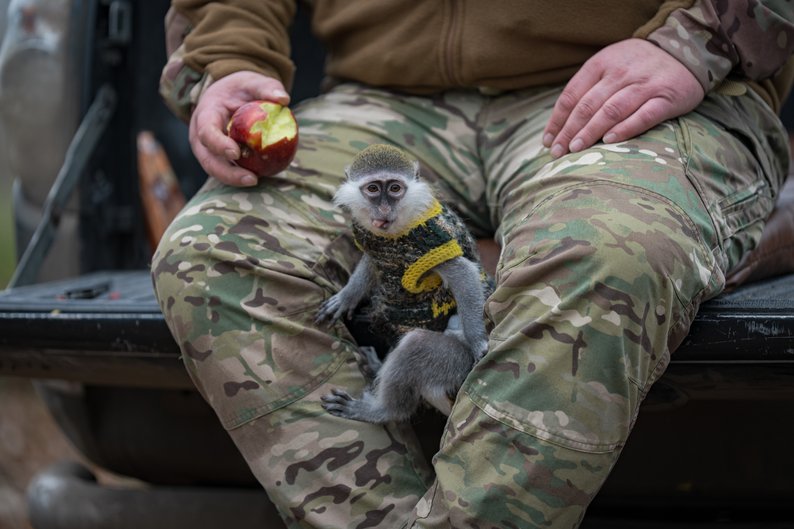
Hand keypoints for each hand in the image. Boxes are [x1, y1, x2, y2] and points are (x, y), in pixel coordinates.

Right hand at [189, 71, 289, 185]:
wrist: (228, 96)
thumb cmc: (239, 89)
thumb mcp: (251, 81)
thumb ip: (265, 87)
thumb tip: (284, 99)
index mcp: (205, 115)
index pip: (206, 132)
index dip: (219, 144)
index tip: (236, 152)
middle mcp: (201, 137)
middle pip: (209, 160)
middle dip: (228, 173)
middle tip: (252, 179)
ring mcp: (209, 150)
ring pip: (217, 170)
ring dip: (235, 179)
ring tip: (256, 181)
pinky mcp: (220, 159)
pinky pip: (229, 170)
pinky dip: (242, 175)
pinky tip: (261, 177)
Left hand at [542, 38, 704, 157]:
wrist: (685, 52)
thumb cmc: (637, 66)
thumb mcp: (609, 66)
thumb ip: (587, 88)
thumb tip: (560, 123)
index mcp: (601, 64)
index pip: (572, 95)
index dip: (558, 120)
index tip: (548, 141)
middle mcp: (621, 73)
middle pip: (588, 105)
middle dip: (569, 131)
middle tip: (558, 152)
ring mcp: (644, 85)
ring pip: (611, 110)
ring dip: (590, 131)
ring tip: (576, 149)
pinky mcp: (666, 98)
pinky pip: (643, 116)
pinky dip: (625, 129)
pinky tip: (609, 141)